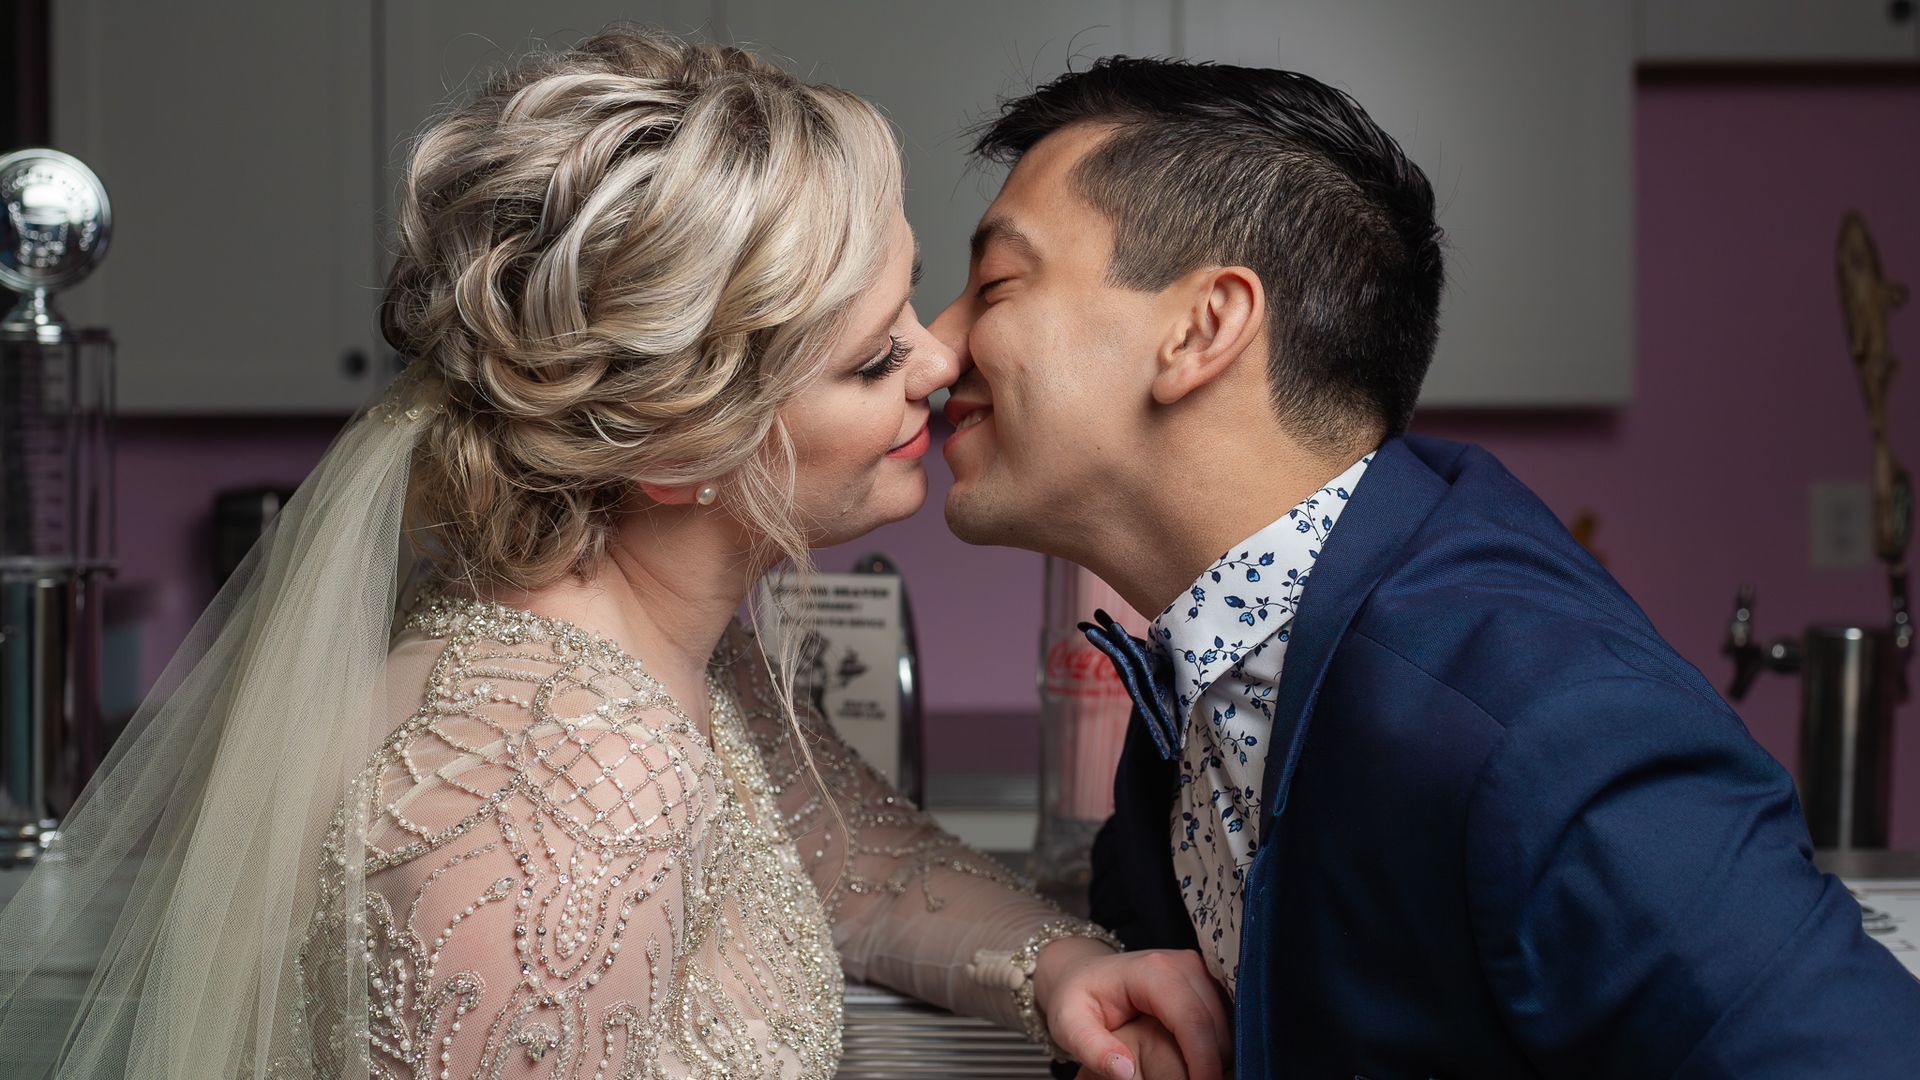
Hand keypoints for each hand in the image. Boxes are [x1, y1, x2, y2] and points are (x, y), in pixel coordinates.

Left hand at [1033, 941, 1230, 1079]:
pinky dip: (1216, 1045)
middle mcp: (1183, 964)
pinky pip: (1224, 1018)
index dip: (1202, 1061)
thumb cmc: (1076, 996)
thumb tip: (1125, 1072)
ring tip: (1195, 1078)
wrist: (1082, 971)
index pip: (1192, 1020)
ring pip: (1226, 1023)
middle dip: (1213, 1063)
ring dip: (1217, 1055)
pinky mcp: (1205, 980)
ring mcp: (1198, 969)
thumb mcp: (1068, 1023)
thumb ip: (1092, 1048)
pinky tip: (1199, 1064)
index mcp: (1153, 971)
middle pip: (1215, 1024)